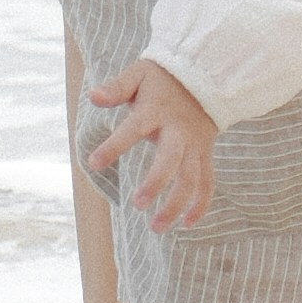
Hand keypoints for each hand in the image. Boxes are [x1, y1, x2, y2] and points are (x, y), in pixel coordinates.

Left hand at [87, 59, 218, 230]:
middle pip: (171, 161)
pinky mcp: (206, 154)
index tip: (93, 163)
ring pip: (191, 178)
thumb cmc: (163, 79)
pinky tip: (187, 224)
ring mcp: (195, 145)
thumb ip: (116, 88)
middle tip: (137, 204)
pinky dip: (201, 204)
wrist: (205, 76)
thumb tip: (93, 96)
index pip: (133, 129)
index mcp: (156, 111)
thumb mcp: (139, 75)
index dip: (114, 146)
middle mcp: (178, 131)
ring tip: (157, 227)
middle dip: (156, 183)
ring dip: (177, 205)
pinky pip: (208, 182)